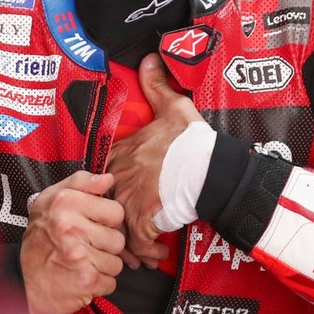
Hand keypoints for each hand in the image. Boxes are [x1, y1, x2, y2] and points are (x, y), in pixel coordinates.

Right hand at [20, 171, 125, 313]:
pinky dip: (98, 284)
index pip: (116, 211)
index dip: (105, 221)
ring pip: (116, 262)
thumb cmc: (41, 237)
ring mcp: (80, 255)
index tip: (90, 226)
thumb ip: (81, 182)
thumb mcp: (51, 199)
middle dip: (104, 246)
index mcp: (65, 202)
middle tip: (84, 247)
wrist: (22, 278)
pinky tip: (80, 277)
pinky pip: (111, 282)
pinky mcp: (86, 280)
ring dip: (102, 266)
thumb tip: (109, 178)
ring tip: (81, 262)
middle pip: (118, 239)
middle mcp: (71, 227)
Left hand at [108, 53, 205, 266]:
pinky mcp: (145, 220)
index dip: (110, 190)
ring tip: (141, 250)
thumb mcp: (173, 106)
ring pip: (119, 228)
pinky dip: (147, 253)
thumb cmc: (191, 140)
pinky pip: (138, 243)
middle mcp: (120, 178)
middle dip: (116, 219)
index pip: (103, 176)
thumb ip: (156, 85)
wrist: (210, 168)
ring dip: (130, 241)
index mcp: (122, 154)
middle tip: (129, 229)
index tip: (123, 198)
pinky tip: (156, 255)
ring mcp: (130, 200)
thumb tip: (149, 58)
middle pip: (107, 205)